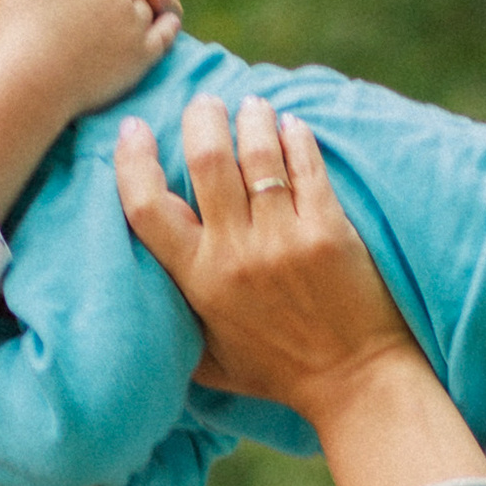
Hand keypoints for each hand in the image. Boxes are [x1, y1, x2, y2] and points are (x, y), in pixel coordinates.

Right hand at [0, 0, 175, 121]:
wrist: (31, 86)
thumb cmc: (17, 35)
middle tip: (101, 3)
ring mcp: (132, 22)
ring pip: (144, 4)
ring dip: (136, 6)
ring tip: (122, 18)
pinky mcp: (142, 54)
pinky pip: (164, 33)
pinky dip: (166, 24)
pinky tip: (165, 22)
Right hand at [114, 95, 478, 485]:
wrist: (353, 381)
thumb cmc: (278, 372)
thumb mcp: (209, 359)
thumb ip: (175, 318)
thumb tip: (137, 286)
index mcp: (199, 281)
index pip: (146, 206)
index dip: (132, 160)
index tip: (133, 131)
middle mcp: (236, 254)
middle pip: (205, 157)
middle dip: (201, 117)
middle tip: (205, 104)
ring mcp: (285, 238)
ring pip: (256, 150)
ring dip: (250, 117)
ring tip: (250, 107)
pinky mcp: (328, 228)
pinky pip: (306, 163)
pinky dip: (295, 136)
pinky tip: (290, 126)